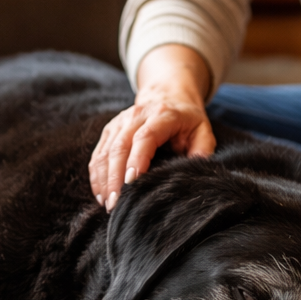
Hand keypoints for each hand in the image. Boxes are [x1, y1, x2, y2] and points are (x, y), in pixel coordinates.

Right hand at [89, 46, 214, 209]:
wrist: (167, 95)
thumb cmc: (187, 120)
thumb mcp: (203, 130)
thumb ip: (203, 150)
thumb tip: (198, 170)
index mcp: (162, 115)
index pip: (145, 137)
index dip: (137, 159)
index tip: (132, 183)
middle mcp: (137, 116)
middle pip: (120, 146)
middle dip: (115, 177)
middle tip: (115, 204)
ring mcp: (120, 122)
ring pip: (105, 152)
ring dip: (103, 179)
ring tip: (107, 204)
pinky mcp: (110, 130)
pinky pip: (98, 154)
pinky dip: (97, 175)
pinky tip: (100, 194)